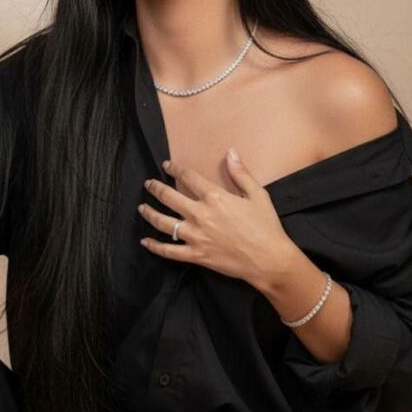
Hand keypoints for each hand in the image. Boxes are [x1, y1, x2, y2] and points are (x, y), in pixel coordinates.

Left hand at [138, 148, 294, 288]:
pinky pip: (170, 251)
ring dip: (150, 214)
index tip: (166, 165)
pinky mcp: (196, 255)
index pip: (188, 177)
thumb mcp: (257, 194)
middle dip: (155, 188)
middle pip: (169, 197)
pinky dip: (155, 247)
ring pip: (164, 223)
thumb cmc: (266, 226)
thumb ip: (240, 173)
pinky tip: (146, 242)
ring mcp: (196, 236)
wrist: (269, 259)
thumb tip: (231, 152)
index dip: (175, 169)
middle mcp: (201, 215)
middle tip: (148, 184)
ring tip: (142, 208)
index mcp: (215, 197)